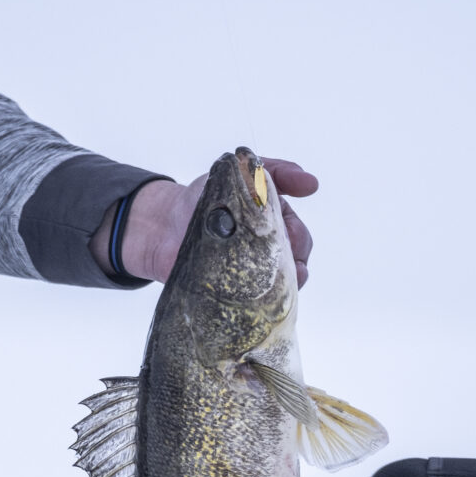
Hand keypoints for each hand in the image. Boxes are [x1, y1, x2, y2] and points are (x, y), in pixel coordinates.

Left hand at [97, 158, 318, 286]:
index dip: (299, 236)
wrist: (163, 227)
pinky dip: (260, 302)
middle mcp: (267, 252)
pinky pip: (256, 304)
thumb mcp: (241, 173)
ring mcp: (253, 275)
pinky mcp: (236, 294)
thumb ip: (276, 172)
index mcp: (273, 226)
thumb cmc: (204, 198)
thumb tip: (312, 183)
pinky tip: (255, 297)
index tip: (293, 235)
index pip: (299, 235)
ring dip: (284, 286)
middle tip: (287, 261)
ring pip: (282, 287)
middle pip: (295, 263)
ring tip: (278, 284)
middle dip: (295, 262)